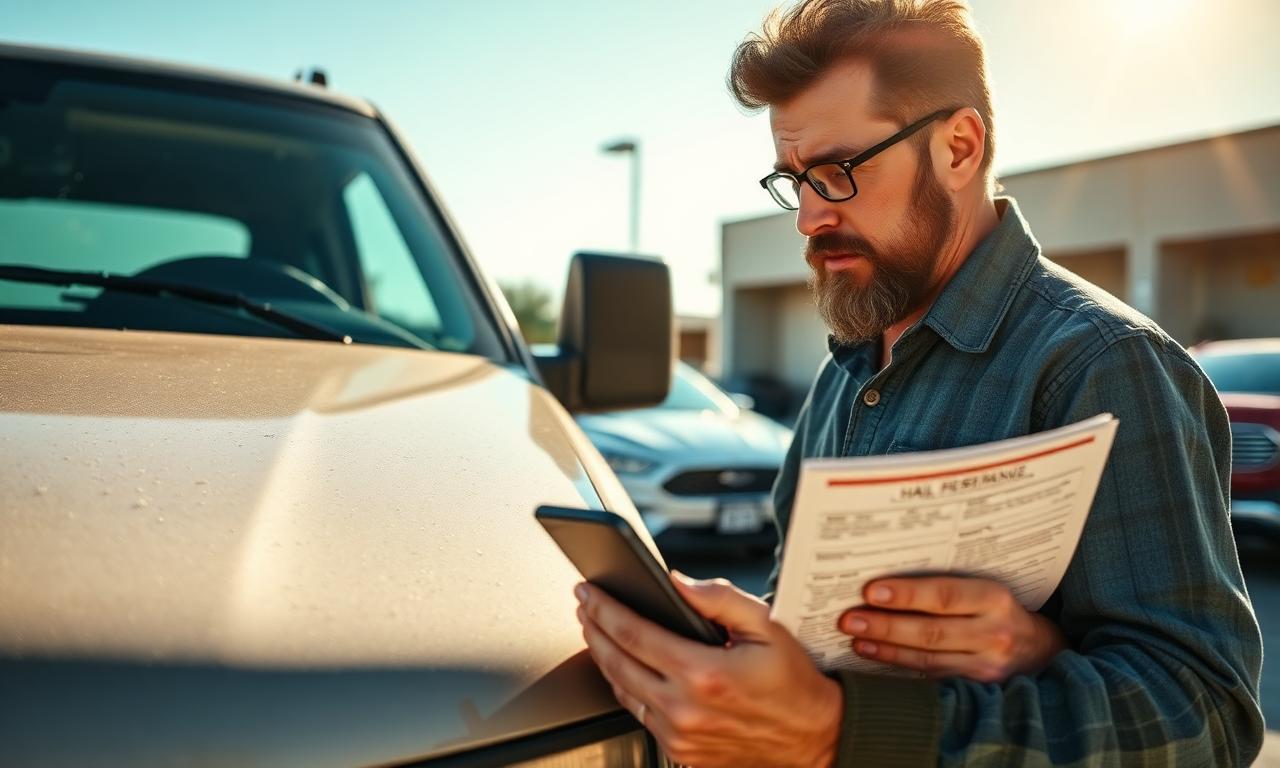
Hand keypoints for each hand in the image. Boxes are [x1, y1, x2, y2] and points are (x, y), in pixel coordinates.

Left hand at [575, 572, 841, 767]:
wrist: (816, 737)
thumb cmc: (794, 682)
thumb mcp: (767, 627)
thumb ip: (719, 599)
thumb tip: (677, 581)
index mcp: (703, 673)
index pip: (633, 633)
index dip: (604, 608)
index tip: (588, 591)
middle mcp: (684, 709)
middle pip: (616, 663)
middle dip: (593, 629)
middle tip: (583, 605)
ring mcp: (680, 736)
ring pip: (622, 692)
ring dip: (604, 659)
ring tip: (597, 632)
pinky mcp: (682, 753)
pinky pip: (641, 717)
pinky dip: (626, 689)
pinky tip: (625, 669)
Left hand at [838, 576, 1065, 682]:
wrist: (1039, 649)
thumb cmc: (997, 608)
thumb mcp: (984, 587)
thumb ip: (947, 582)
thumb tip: (887, 570)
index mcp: (994, 598)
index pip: (945, 596)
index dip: (907, 595)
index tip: (870, 591)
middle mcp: (994, 633)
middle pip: (932, 632)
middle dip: (886, 625)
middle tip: (848, 618)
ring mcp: (987, 666)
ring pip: (928, 659)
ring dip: (886, 648)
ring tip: (854, 637)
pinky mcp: (978, 688)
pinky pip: (931, 677)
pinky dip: (898, 665)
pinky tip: (872, 655)